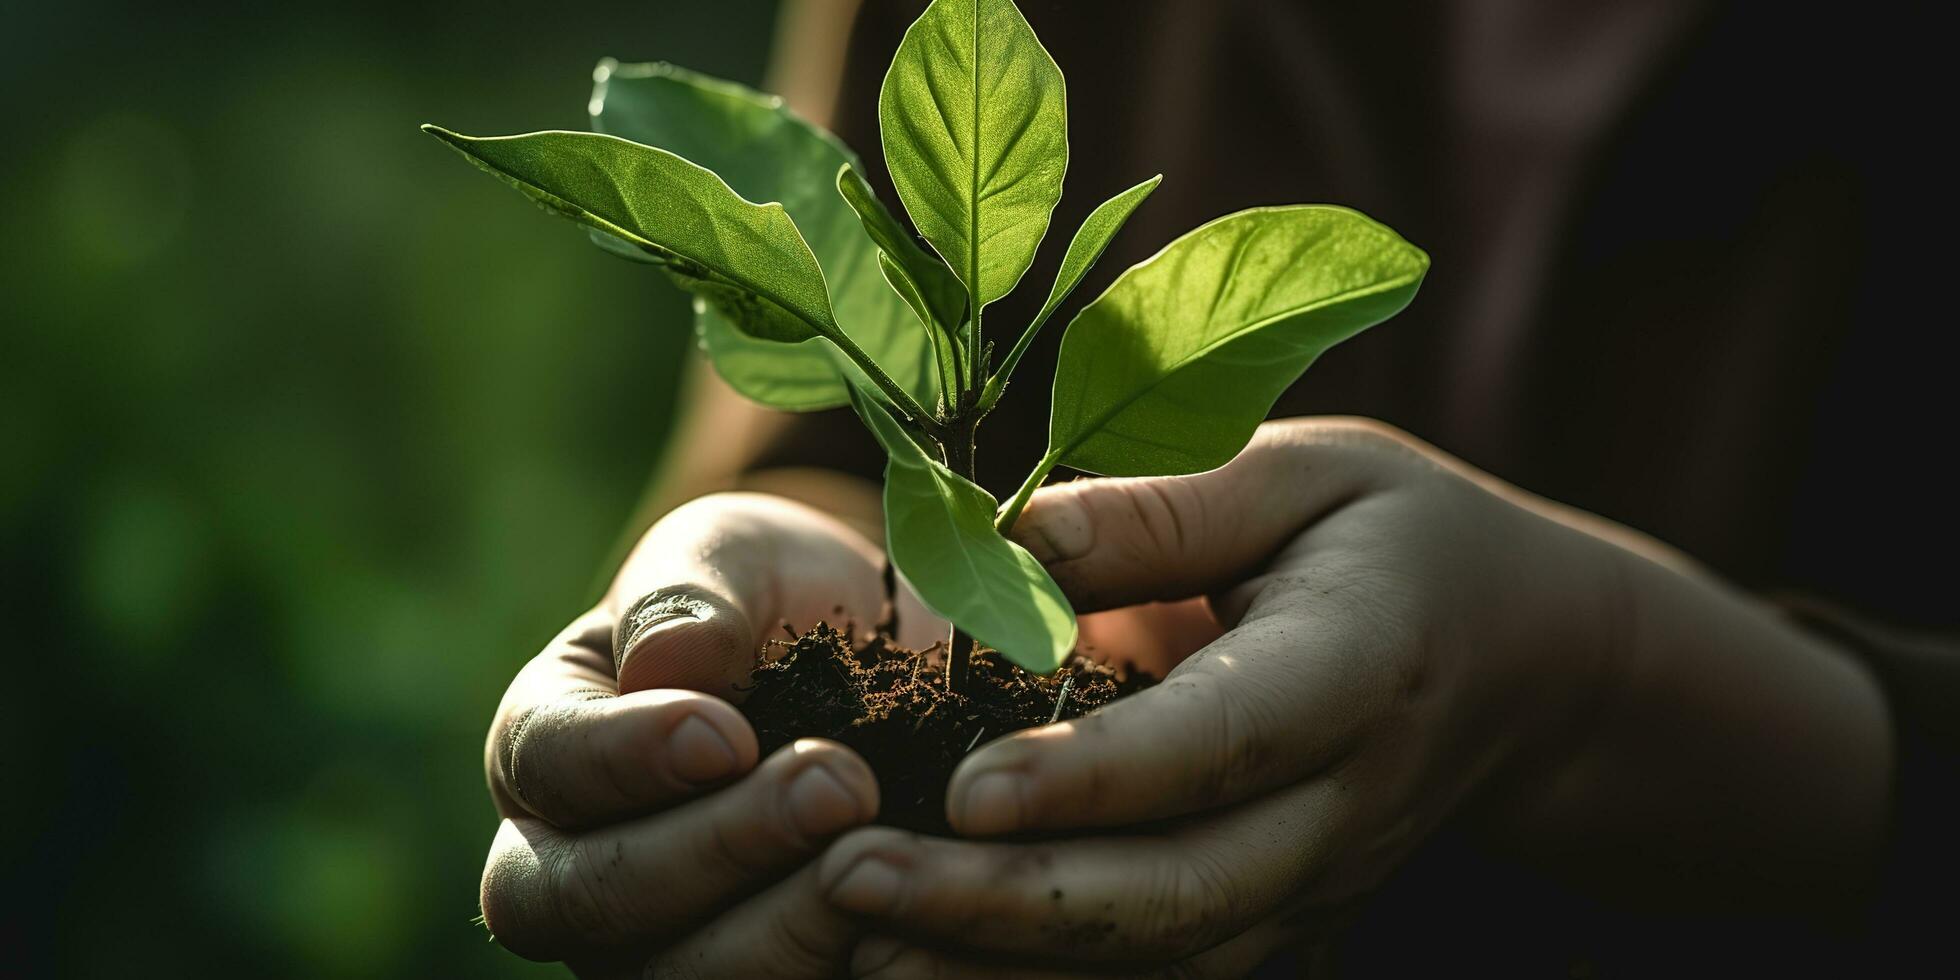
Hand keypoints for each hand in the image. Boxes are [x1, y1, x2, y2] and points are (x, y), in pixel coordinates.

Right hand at [479, 492, 940, 976]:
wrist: (870, 656)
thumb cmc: (770, 598)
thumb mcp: (730, 557)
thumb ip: (690, 594)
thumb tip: (670, 658)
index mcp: (548, 747)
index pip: (547, 767)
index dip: (626, 759)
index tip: (728, 732)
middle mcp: (574, 866)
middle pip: (592, 902)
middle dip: (718, 849)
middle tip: (838, 786)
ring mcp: (653, 946)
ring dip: (788, 927)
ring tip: (881, 851)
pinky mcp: (756, 974)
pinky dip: (849, 962)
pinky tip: (912, 913)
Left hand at [818, 418, 1889, 976]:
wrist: (1528, 666)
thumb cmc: (1400, 541)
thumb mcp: (1310, 472)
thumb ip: (1171, 504)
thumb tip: (1014, 532)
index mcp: (1355, 670)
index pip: (1225, 740)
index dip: (1097, 777)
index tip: (966, 789)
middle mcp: (1341, 806)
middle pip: (1180, 890)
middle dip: (1010, 905)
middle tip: (853, 880)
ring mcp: (1314, 884)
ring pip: (1163, 960)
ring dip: (1008, 969)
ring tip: (858, 940)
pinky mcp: (1281, 921)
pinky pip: (1164, 976)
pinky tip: (928, 964)